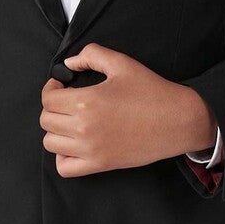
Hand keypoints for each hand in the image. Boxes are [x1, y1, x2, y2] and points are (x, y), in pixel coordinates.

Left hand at [39, 44, 216, 176]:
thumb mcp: (122, 64)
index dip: (51, 88)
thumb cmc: (153, 91)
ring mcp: (91, 150)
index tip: (61, 85)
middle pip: (46, 120)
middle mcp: (84, 128)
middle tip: (67, 101)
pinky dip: (63, 157)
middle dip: (53, 107)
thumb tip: (69, 63)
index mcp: (87, 102)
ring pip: (50, 143)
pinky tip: (74, 144)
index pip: (48, 99)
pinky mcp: (100, 164)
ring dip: (56, 130)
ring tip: (71, 121)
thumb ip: (91, 55)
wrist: (178, 121)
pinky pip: (65, 168)